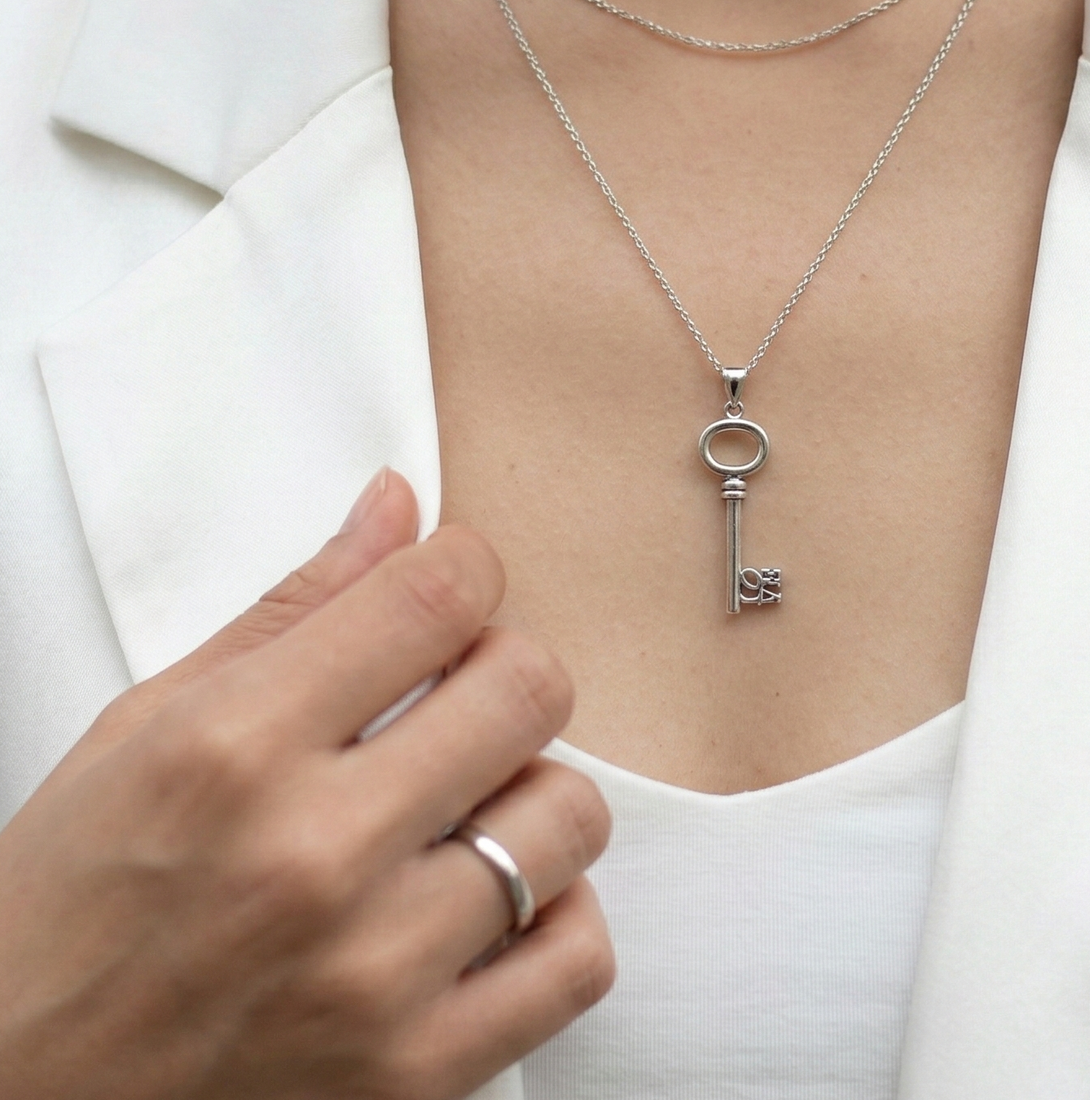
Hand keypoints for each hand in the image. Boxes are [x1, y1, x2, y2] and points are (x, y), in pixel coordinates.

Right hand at [0, 470, 613, 1099]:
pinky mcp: (412, 1076)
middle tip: (459, 700)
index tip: (448, 592)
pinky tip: (492, 906)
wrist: (14, 1098)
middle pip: (529, 688)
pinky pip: (578, 961)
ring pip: (569, 816)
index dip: (464, 568)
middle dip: (505, 671)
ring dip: (532, 797)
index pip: (437, 594)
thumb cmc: (66, 907)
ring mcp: (370, 975)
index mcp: (234, 746)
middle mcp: (310, 855)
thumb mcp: (146, 725)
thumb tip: (397, 503)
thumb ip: (294, 606)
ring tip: (465, 811)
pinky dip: (556, 920)